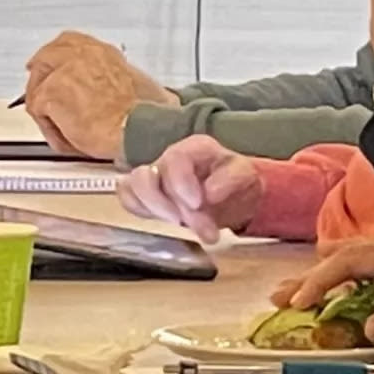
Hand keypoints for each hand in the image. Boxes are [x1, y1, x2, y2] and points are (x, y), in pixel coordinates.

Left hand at [18, 31, 175, 160]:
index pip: (69, 43)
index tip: (49, 66)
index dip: (55, 57)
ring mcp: (64, 72)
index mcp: (101, 52)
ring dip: (48, 112)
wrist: (141, 130)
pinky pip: (37, 112)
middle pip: (45, 59)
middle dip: (39, 80)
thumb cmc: (144, 117)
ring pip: (38, 90)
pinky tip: (68, 137)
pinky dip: (50, 129)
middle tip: (38, 97)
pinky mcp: (51, 92)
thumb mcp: (136, 84)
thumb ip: (111, 79)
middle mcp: (81, 55)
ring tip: (68, 130)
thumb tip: (105, 90)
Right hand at [117, 134, 263, 238]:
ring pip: (130, 187)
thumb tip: (210, 193)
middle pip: (144, 177)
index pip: (174, 159)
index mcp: (192, 148)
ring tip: (179, 225)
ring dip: (153, 210)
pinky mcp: (145, 194)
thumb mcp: (245, 175)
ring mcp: (153, 176)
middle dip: (163, 204)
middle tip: (190, 224)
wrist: (233, 194)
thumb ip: (230, 179)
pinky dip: (141, 212)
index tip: (197, 204)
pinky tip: (165, 222)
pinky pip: (128, 200)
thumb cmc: (235, 179)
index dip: (181, 182)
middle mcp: (167, 159)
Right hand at [274, 231, 373, 344]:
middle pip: (346, 254)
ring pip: (357, 254)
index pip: (350, 260)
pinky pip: (372, 260)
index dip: (320, 280)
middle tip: (281, 297)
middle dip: (310, 278)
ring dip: (327, 274)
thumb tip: (369, 329)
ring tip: (301, 291)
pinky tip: (345, 288)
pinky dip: (349, 274)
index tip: (300, 302)